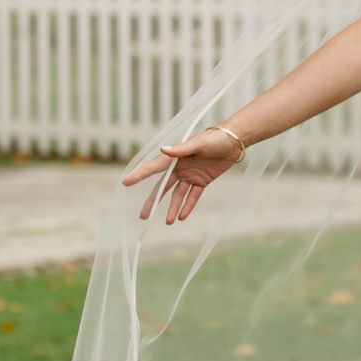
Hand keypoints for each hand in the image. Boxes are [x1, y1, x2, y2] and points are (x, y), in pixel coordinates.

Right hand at [121, 127, 245, 223]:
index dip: (140, 175)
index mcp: (175, 157)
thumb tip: (162, 150)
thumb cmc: (215, 138)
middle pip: (163, 187)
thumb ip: (181, 149)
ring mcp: (191, 175)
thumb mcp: (199, 142)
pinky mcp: (202, 180)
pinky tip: (182, 217)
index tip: (126, 182)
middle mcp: (180, 167)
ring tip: (168, 222)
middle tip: (143, 216)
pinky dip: (188, 206)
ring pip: (178, 195)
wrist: (234, 141)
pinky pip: (193, 196)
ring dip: (173, 208)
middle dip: (153, 201)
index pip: (154, 168)